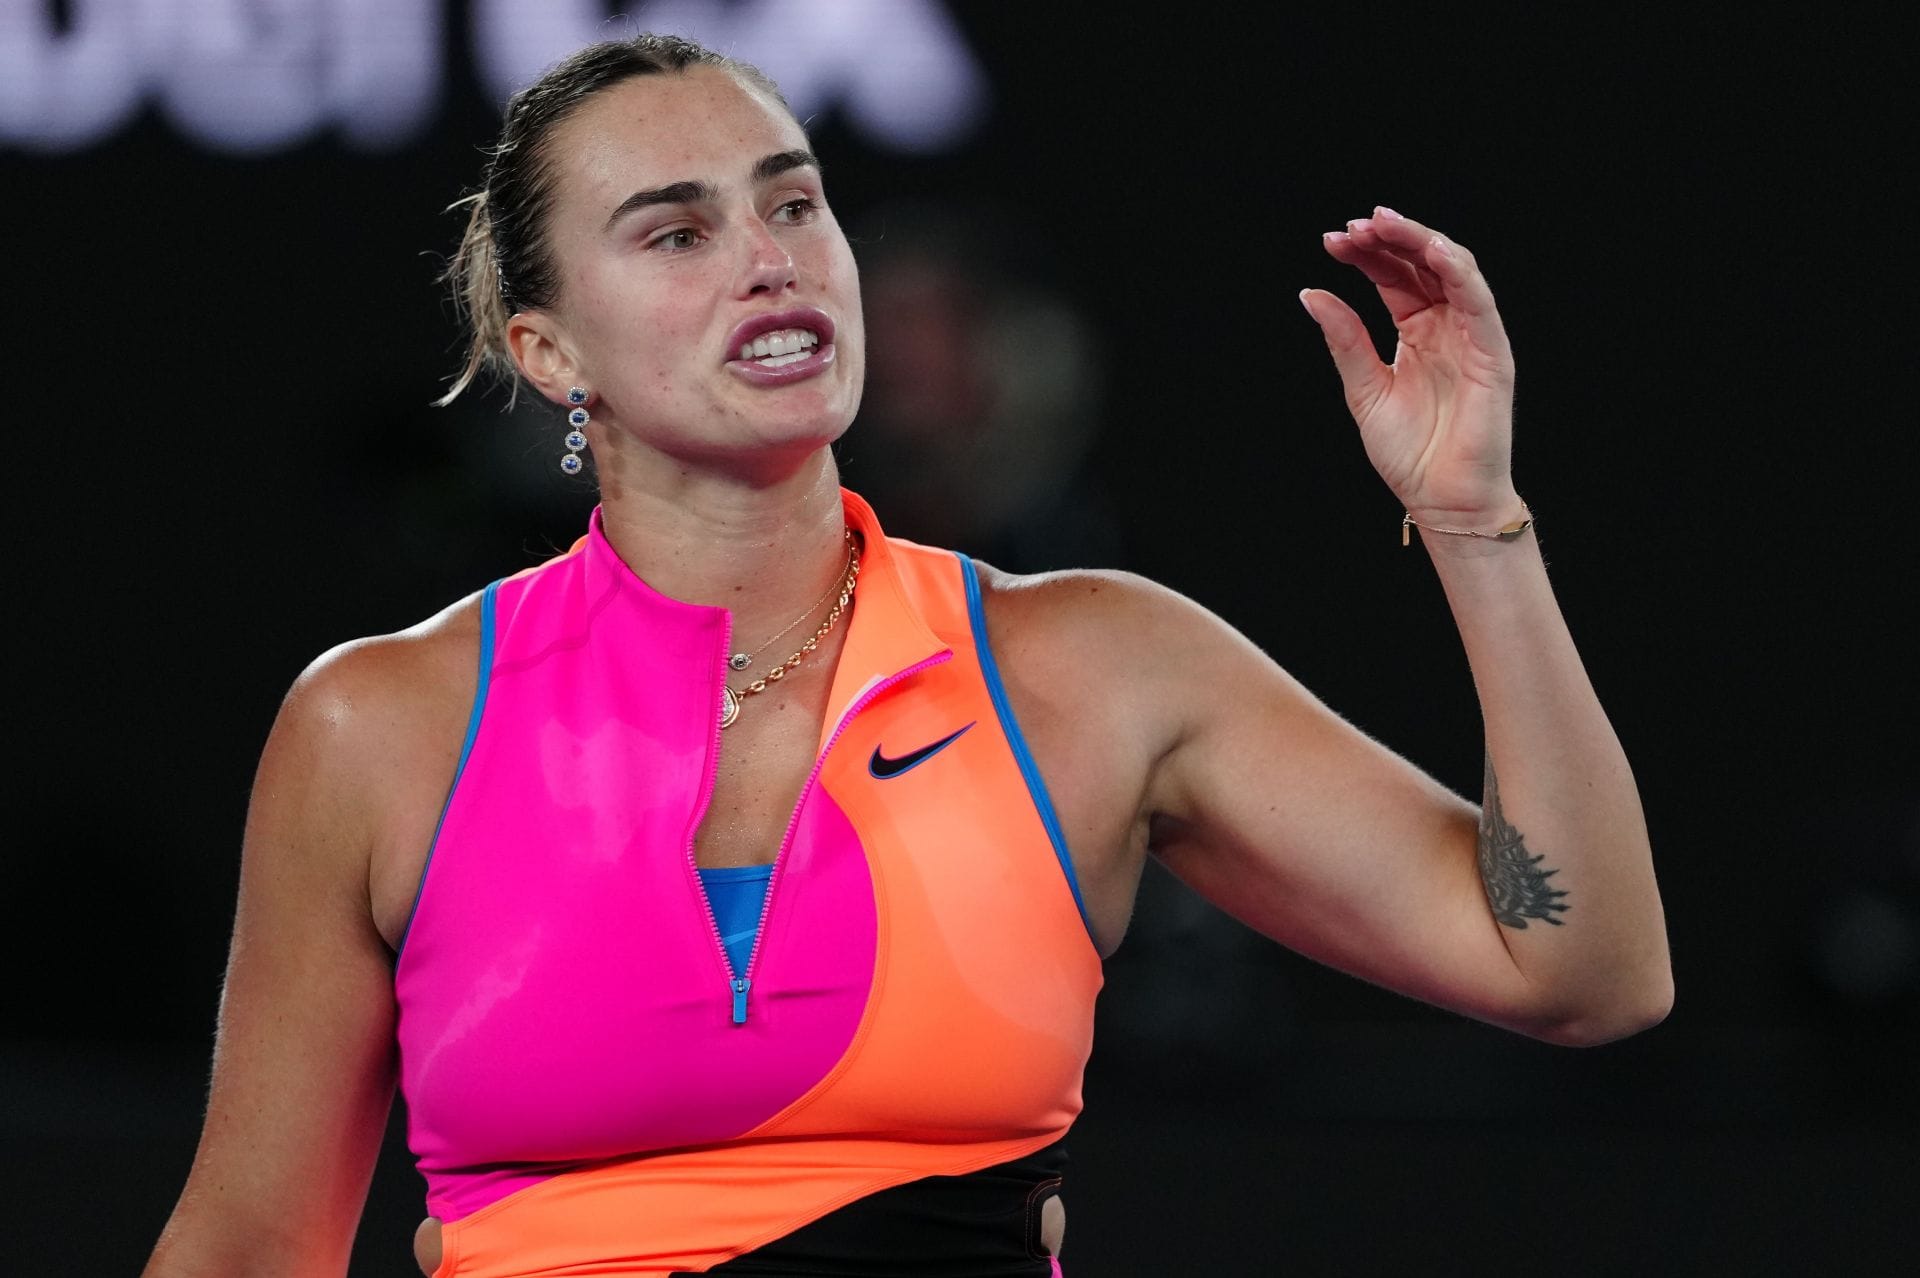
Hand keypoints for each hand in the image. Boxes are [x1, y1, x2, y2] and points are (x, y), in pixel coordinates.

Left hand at [1301, 207, 1519, 523]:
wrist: (1440, 499)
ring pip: (1452, 270)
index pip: (1394, 277)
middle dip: (1390, 238)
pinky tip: (1432, 250)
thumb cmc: (1409, 453)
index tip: (1333, 240)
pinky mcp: (1492, 353)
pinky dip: (1458, 271)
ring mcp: (1472, 336)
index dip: (1366, 254)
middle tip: (1355, 225)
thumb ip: (1345, 340)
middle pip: (1421, 264)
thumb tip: (1311, 294)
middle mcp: (1447, 326)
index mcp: (1417, 332)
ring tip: (1385, 224)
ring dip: (1420, 241)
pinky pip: (1479, 302)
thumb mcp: (1364, 389)